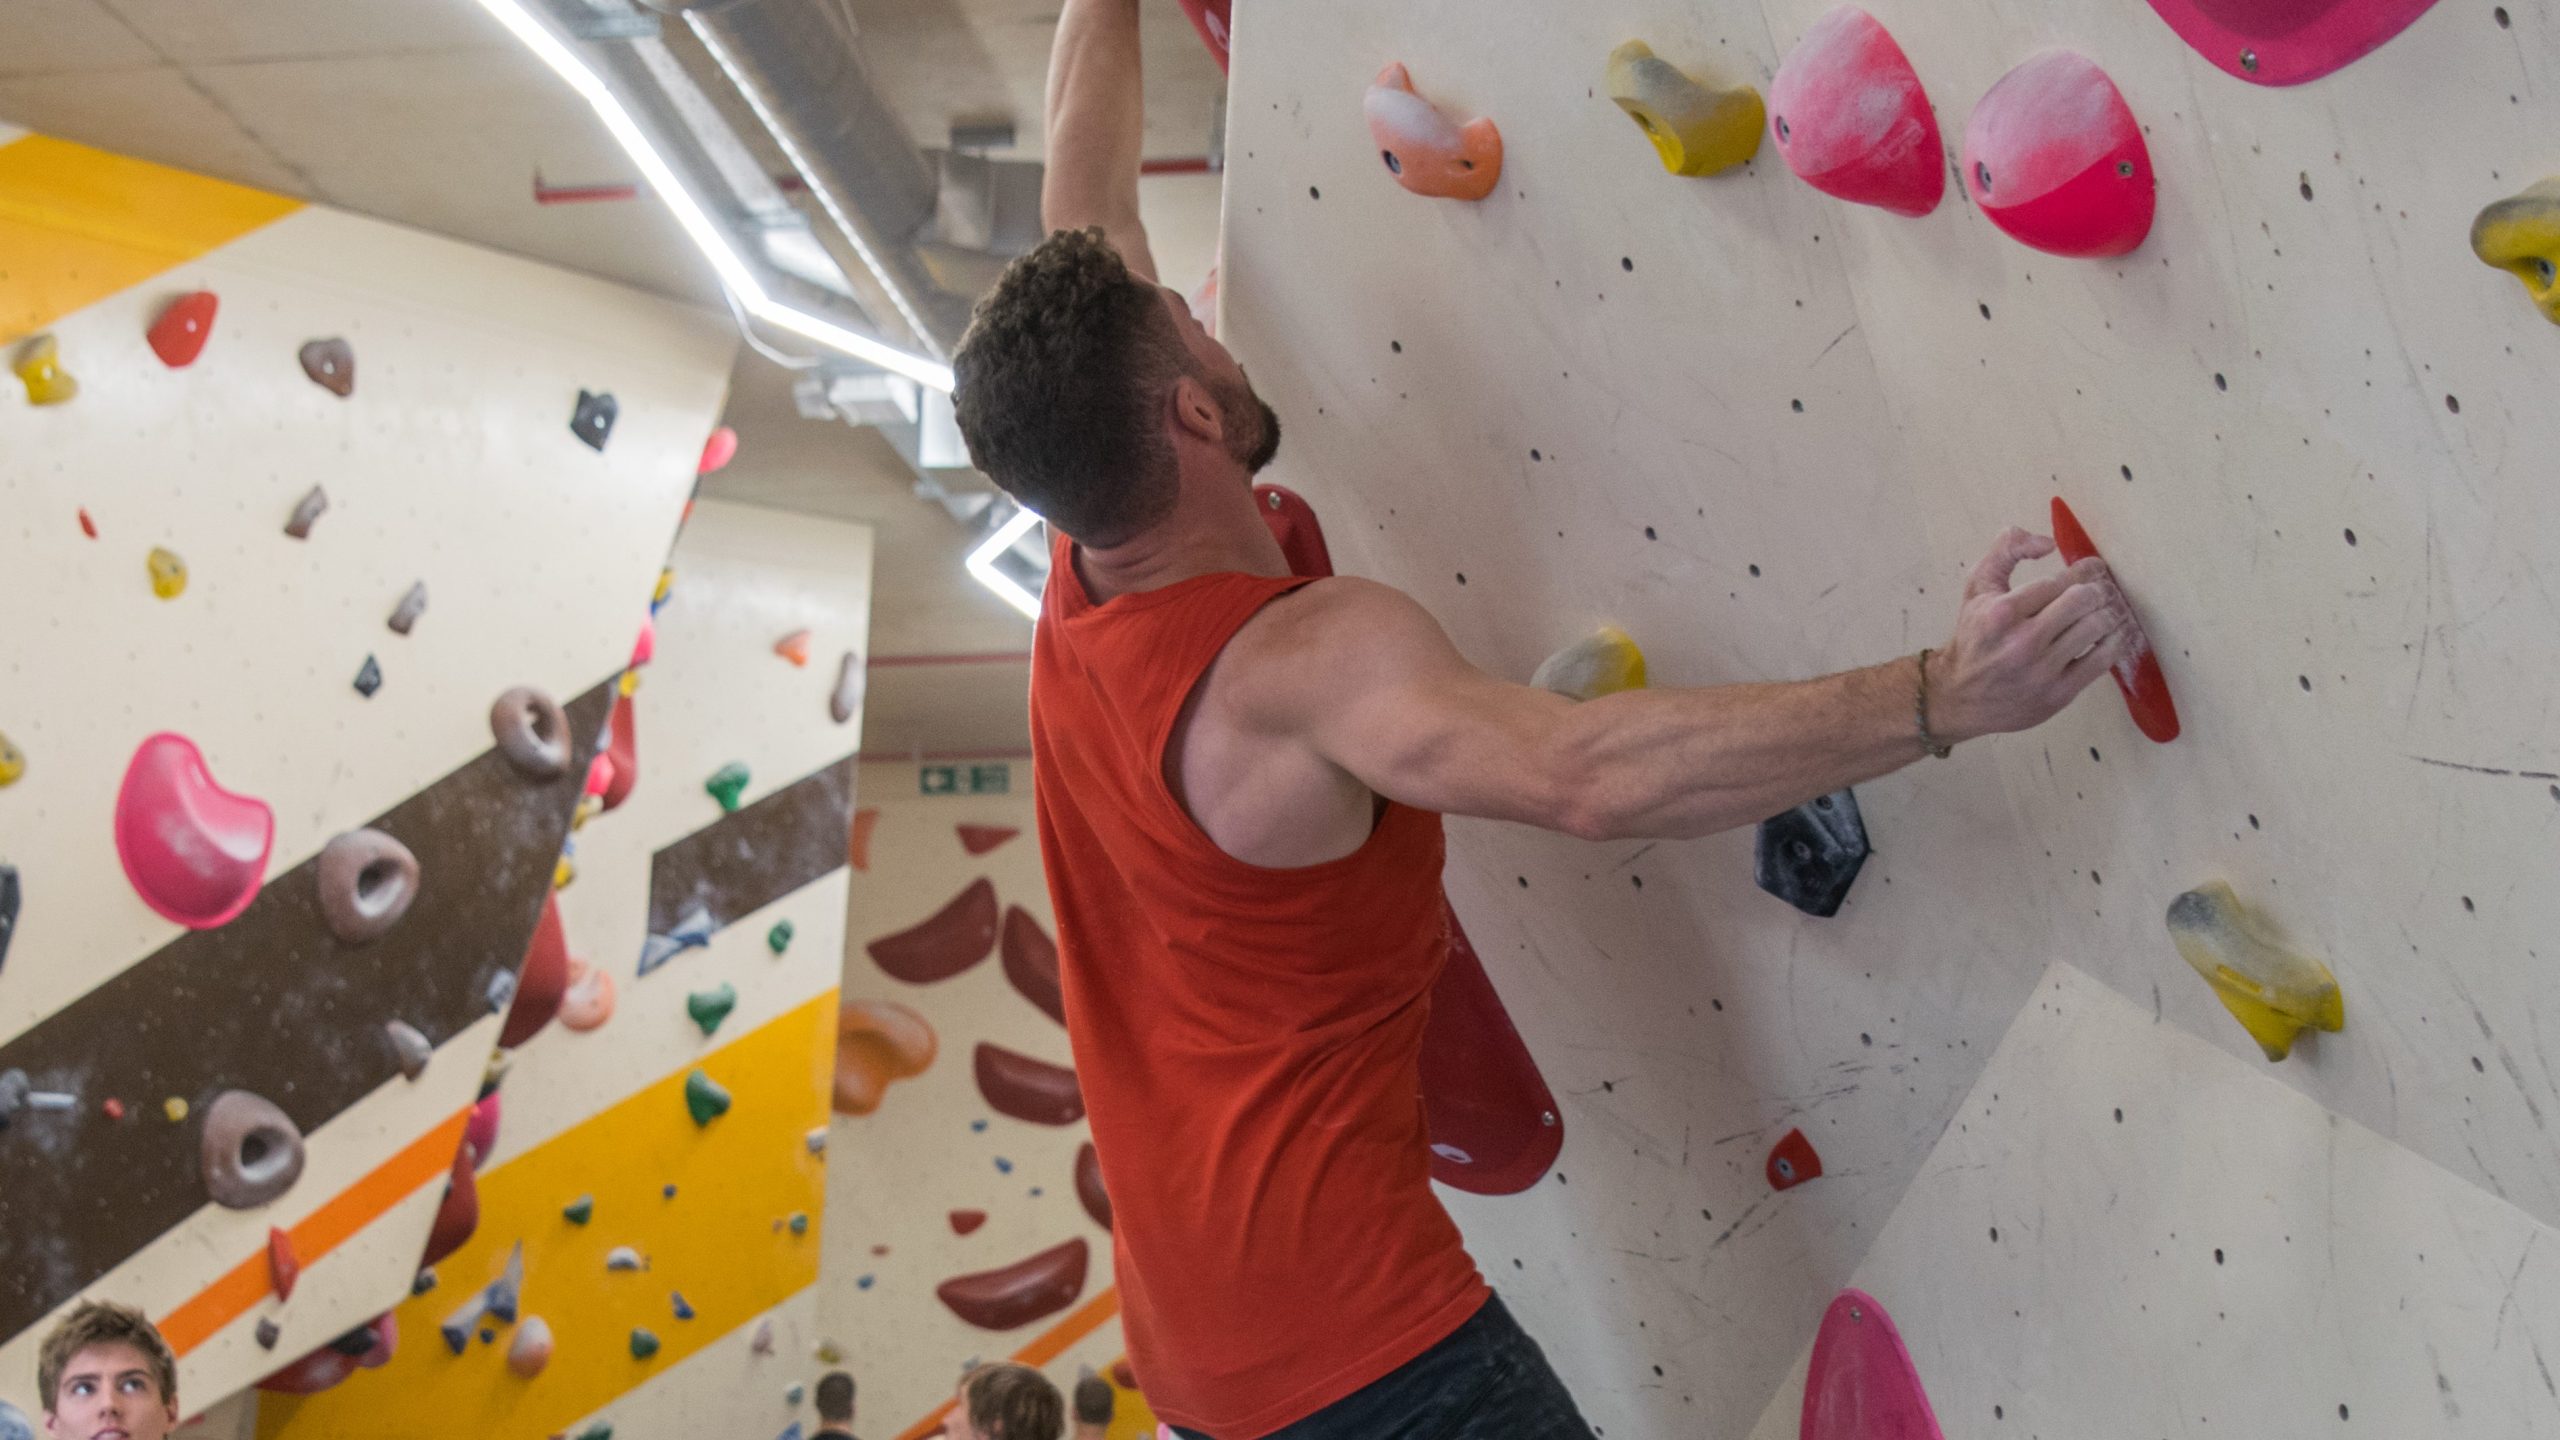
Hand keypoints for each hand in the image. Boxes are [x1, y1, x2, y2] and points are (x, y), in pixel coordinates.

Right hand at [1927, 527, 2138, 742]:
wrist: (1959, 697)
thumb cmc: (1974, 637)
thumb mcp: (1978, 588)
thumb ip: (2006, 551)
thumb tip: (2048, 543)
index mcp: (2001, 612)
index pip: (2058, 581)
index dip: (2085, 569)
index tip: (2095, 567)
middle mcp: (2022, 641)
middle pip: (2083, 601)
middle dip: (2099, 590)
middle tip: (2102, 590)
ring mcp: (2042, 670)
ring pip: (2097, 628)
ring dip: (2110, 613)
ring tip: (2109, 610)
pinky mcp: (2059, 693)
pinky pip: (2102, 661)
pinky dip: (2115, 642)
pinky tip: (2113, 634)